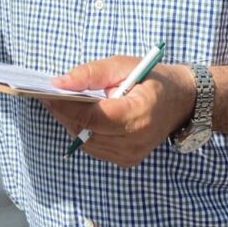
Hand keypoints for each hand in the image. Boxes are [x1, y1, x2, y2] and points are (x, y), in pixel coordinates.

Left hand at [44, 56, 195, 167]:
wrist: (182, 101)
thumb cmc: (152, 78)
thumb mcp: (123, 66)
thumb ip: (90, 74)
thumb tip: (58, 83)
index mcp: (138, 115)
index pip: (93, 117)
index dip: (66, 106)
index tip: (46, 92)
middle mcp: (134, 141)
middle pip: (85, 131)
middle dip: (64, 112)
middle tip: (48, 93)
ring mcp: (131, 155)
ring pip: (86, 142)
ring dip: (71, 122)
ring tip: (61, 102)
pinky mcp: (127, 160)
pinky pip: (95, 147)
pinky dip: (83, 131)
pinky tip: (79, 114)